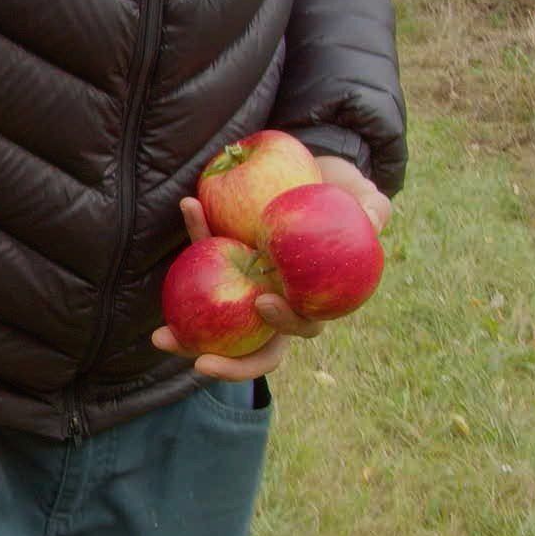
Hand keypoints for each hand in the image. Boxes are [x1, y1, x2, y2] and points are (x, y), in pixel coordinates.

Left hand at [151, 156, 389, 381]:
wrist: (321, 173)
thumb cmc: (349, 196)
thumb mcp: (366, 200)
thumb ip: (373, 212)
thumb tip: (374, 219)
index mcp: (309, 297)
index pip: (298, 328)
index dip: (283, 327)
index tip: (263, 303)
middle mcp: (274, 298)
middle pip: (250, 346)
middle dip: (224, 362)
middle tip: (198, 358)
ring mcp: (245, 282)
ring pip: (215, 322)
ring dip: (186, 334)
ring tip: (160, 337)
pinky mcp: (226, 254)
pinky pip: (206, 250)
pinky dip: (197, 229)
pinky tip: (189, 204)